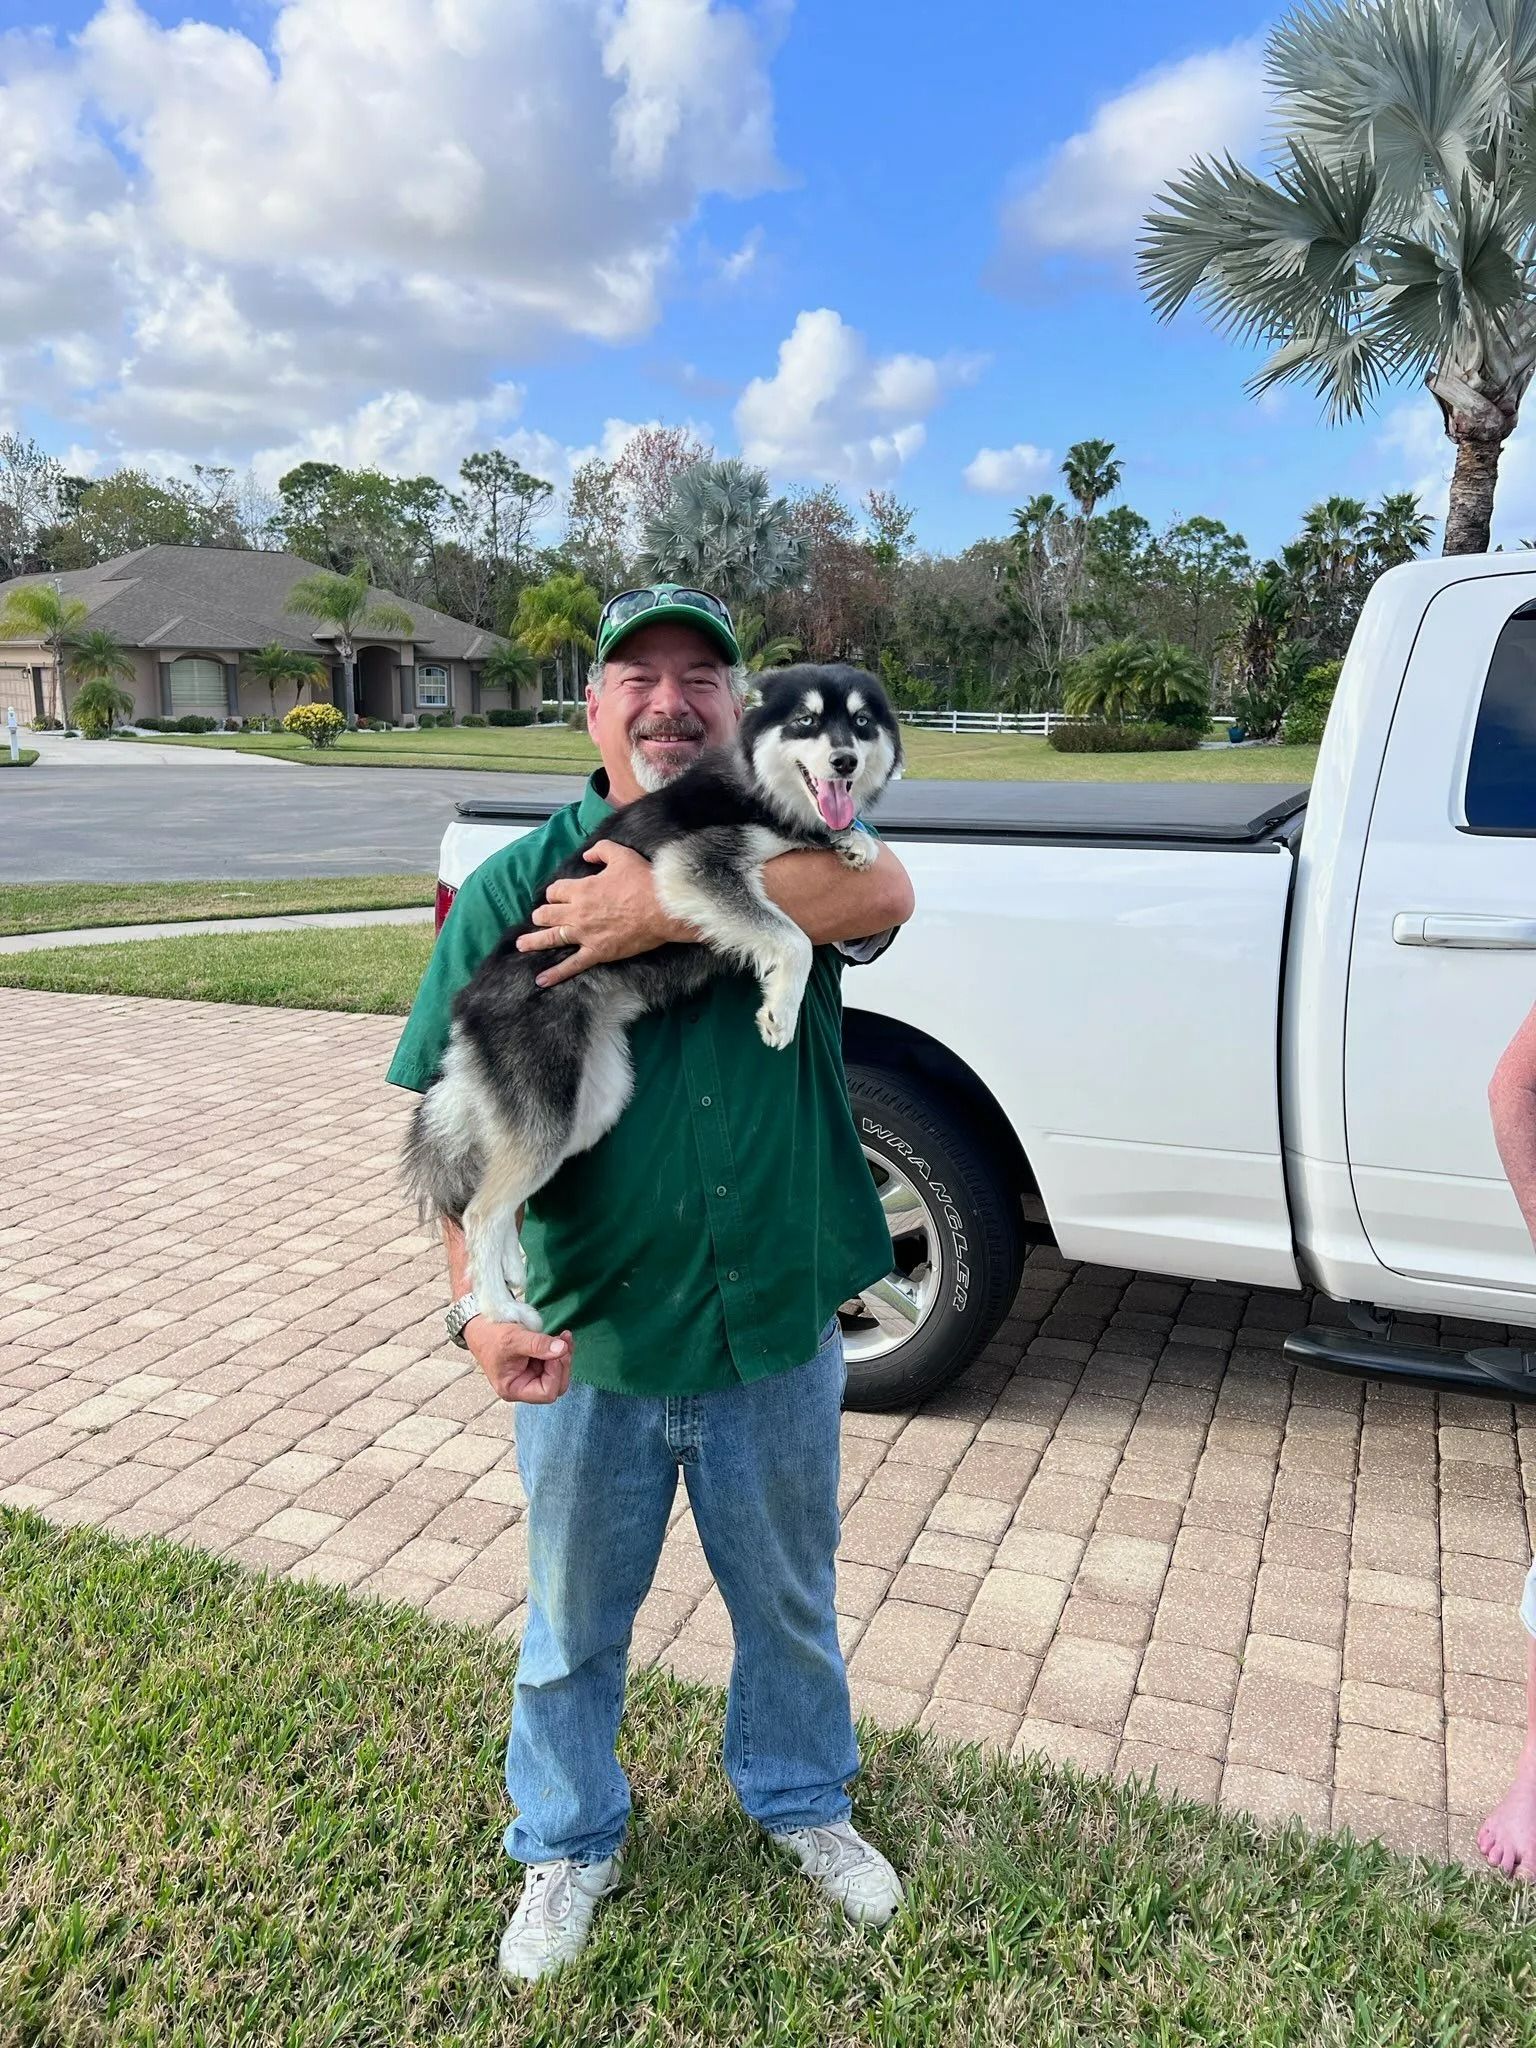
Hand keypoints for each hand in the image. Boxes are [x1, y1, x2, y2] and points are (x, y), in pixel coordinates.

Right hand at [466, 1318, 574, 1402]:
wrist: (482, 1326)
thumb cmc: (491, 1336)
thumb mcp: (514, 1338)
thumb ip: (538, 1345)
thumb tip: (562, 1349)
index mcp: (514, 1389)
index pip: (547, 1393)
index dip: (555, 1373)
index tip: (552, 1353)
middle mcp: (523, 1387)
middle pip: (556, 1387)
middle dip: (562, 1365)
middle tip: (562, 1343)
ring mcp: (530, 1377)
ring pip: (559, 1375)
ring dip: (564, 1355)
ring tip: (563, 1336)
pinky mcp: (535, 1366)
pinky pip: (555, 1363)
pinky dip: (561, 1350)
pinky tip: (561, 1337)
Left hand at [516, 841, 694, 987]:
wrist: (662, 908)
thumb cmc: (643, 881)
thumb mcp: (621, 855)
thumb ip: (600, 851)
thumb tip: (587, 856)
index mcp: (581, 889)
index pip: (555, 891)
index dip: (555, 893)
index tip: (558, 895)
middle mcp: (577, 912)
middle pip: (547, 914)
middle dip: (541, 915)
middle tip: (539, 918)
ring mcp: (584, 934)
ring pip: (551, 938)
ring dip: (534, 941)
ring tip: (521, 945)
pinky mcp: (597, 952)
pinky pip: (572, 965)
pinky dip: (555, 974)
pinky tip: (541, 980)